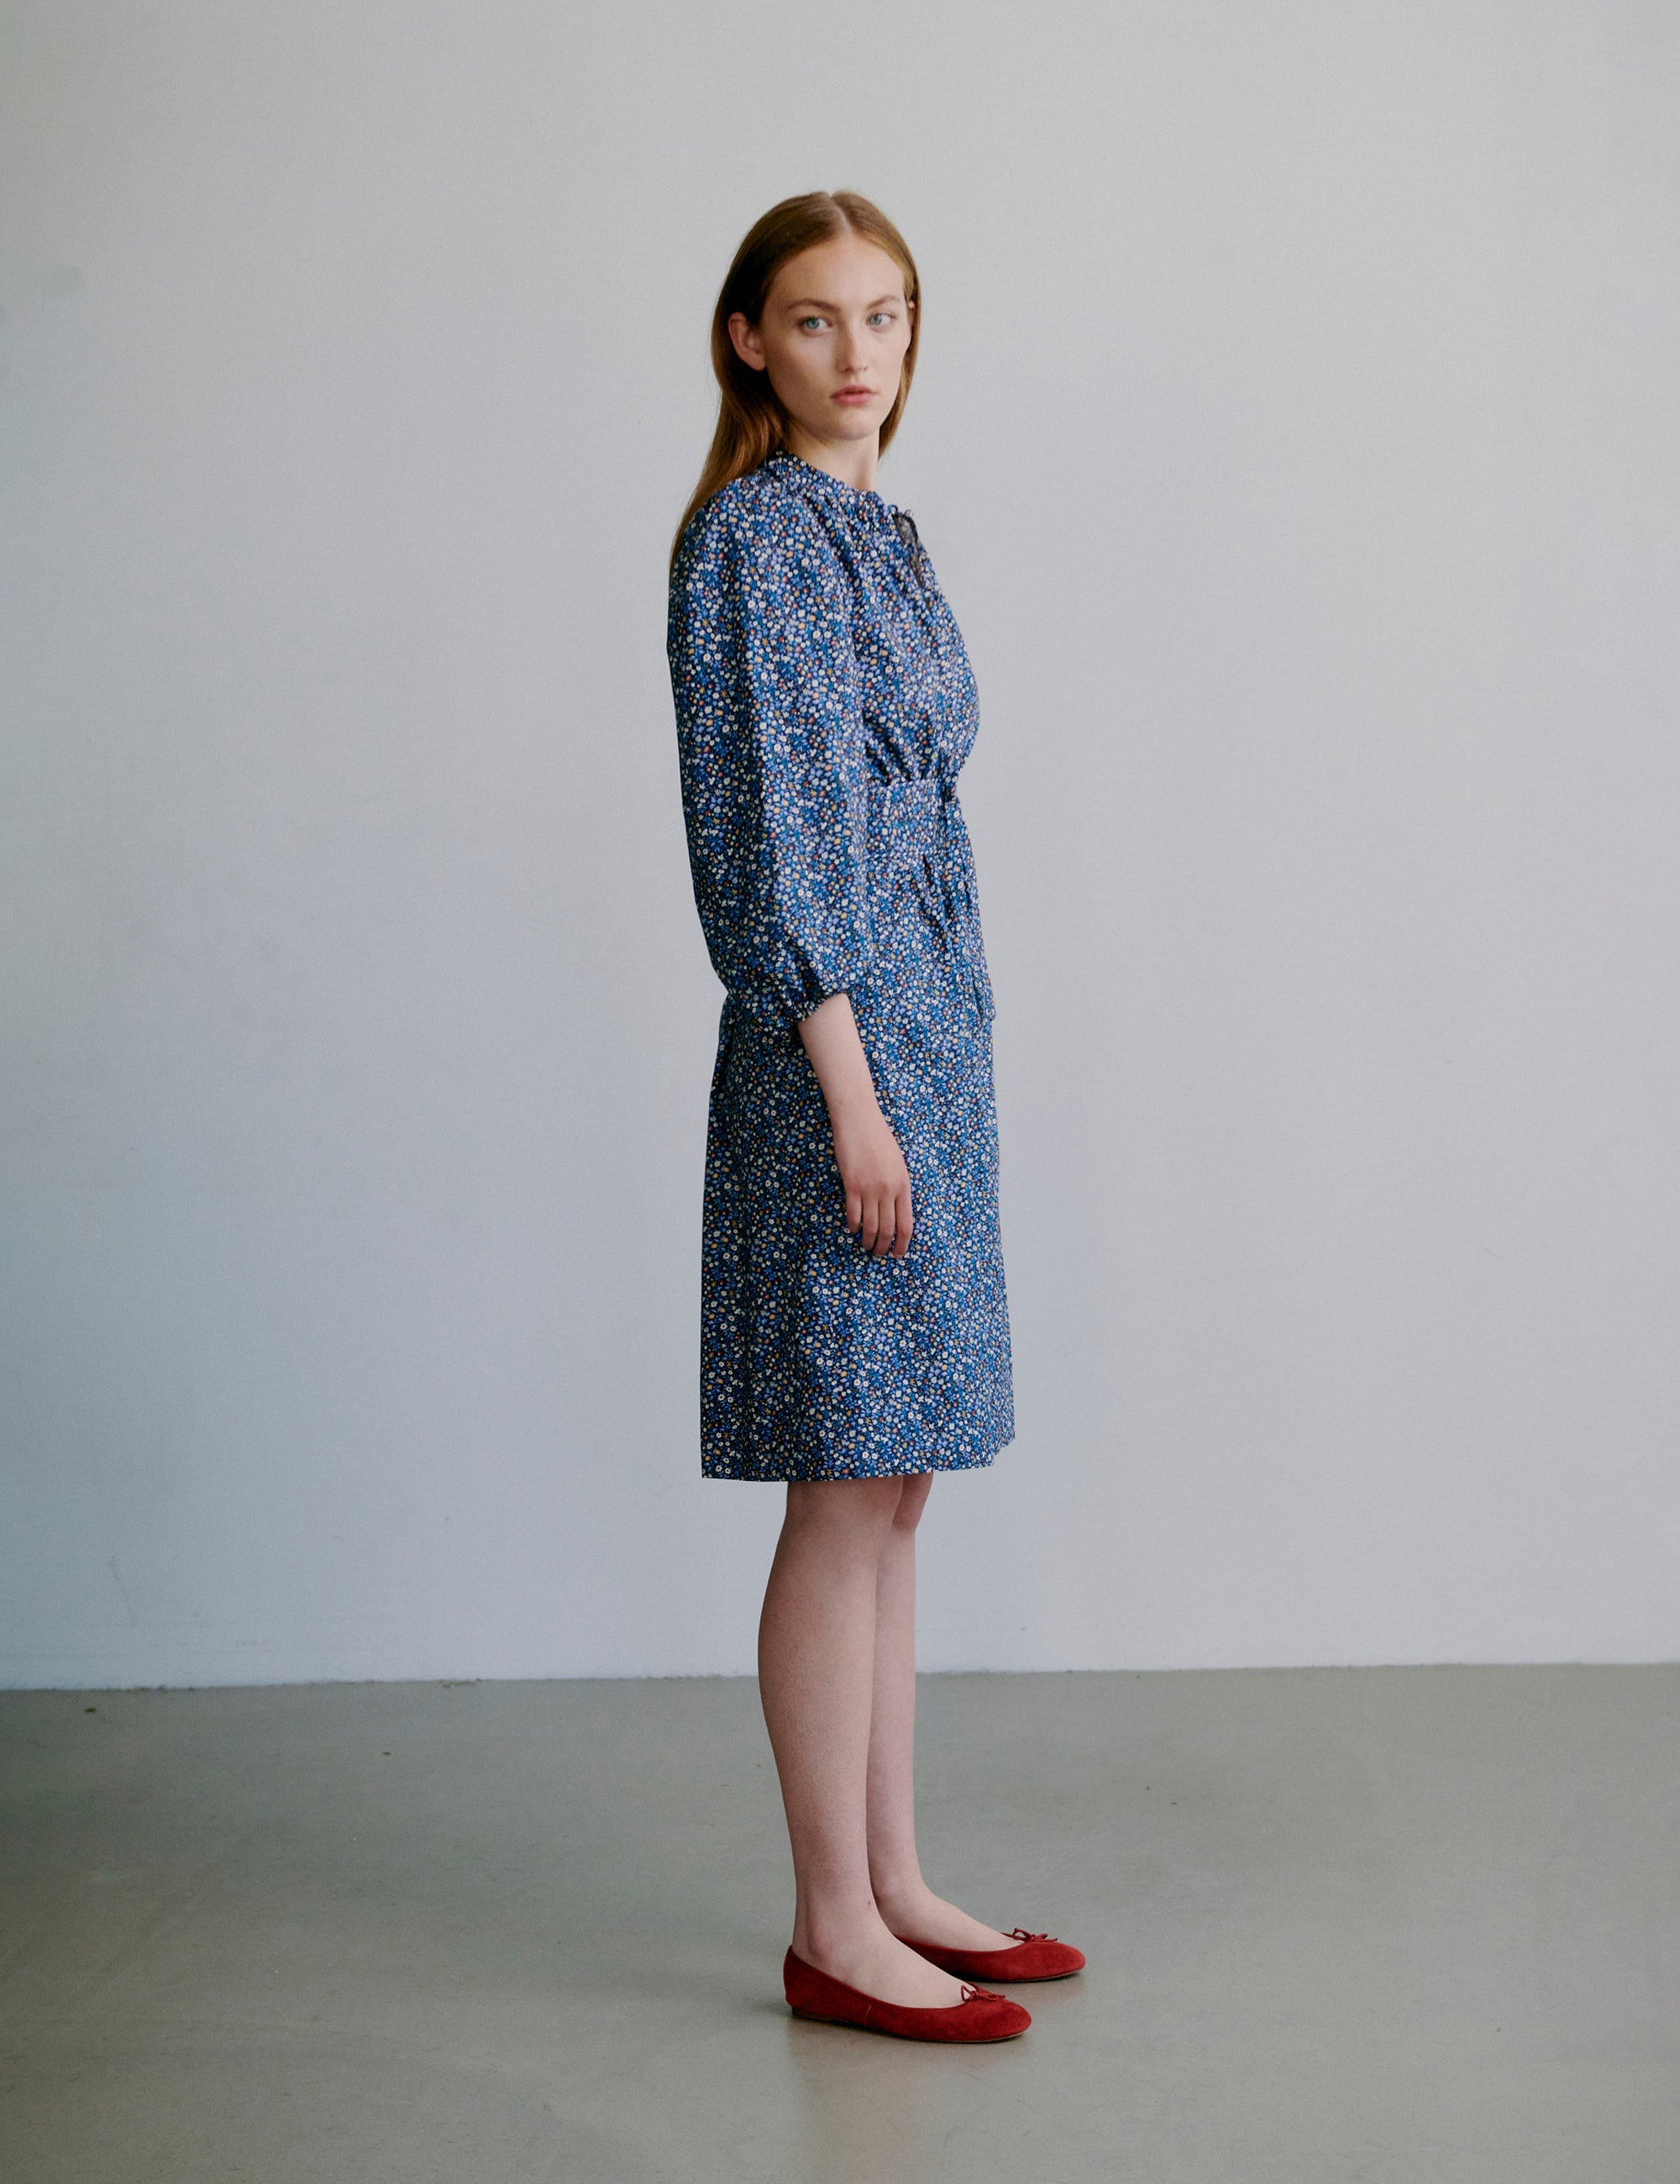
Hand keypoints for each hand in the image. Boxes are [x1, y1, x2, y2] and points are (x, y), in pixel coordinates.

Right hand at [795, 992, 914, 1258]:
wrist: (859, 1117)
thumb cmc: (879, 1138)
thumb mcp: (897, 1162)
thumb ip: (898, 1186)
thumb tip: (896, 1209)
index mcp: (904, 1184)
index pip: (907, 1224)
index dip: (903, 1243)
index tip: (898, 1254)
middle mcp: (889, 1189)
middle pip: (888, 1229)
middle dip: (884, 1247)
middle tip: (879, 1255)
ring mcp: (870, 1188)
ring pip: (871, 1226)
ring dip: (868, 1241)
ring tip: (865, 1247)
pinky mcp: (852, 1184)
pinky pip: (853, 1214)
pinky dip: (853, 1225)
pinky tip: (853, 1229)